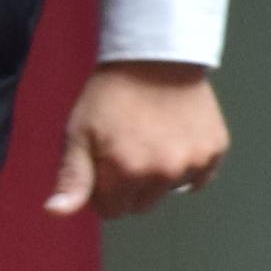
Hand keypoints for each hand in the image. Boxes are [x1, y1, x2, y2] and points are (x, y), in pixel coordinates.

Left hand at [49, 62, 228, 218]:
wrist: (155, 57)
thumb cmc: (111, 94)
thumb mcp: (78, 134)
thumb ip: (71, 179)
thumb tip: (55, 213)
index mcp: (126, 172)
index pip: (113, 210)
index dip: (104, 190)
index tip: (105, 163)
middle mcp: (163, 173)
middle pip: (143, 204)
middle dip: (132, 186)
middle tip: (129, 148)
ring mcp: (193, 162)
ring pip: (170, 190)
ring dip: (160, 176)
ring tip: (153, 139)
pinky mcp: (215, 150)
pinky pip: (200, 177)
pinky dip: (188, 166)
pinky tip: (176, 140)